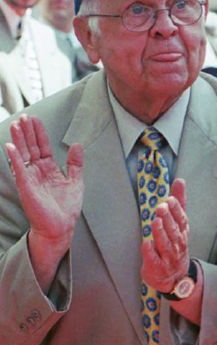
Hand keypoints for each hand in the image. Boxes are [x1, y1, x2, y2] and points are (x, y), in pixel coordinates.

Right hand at [6, 114, 82, 247]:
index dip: (39, 133)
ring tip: (16, 124)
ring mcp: (30, 178)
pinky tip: (10, 145)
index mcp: (48, 169)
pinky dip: (14, 157)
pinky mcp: (26, 186)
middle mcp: (37, 171)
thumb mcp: (75, 182)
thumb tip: (77, 144)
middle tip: (24, 116)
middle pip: (31, 147)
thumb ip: (75, 164)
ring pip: (23, 154)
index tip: (35, 119)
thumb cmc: (66, 209)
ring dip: (19, 139)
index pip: (42, 146)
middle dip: (27, 132)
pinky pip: (19, 169)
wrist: (61, 228)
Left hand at [141, 178, 189, 292]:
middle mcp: (177, 244)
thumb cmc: (175, 247)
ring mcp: (168, 256)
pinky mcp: (157, 266)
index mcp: (181, 232)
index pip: (181, 220)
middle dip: (168, 219)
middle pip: (173, 230)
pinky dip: (150, 251)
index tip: (170, 200)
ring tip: (156, 222)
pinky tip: (147, 243)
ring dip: (160, 233)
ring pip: (165, 243)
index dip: (176, 210)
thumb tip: (180, 182)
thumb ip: (179, 203)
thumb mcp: (179, 224)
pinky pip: (153, 258)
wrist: (175, 277)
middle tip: (162, 207)